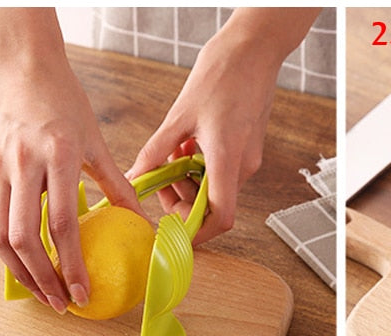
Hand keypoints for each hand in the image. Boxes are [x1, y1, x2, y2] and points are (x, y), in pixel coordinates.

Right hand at [0, 9, 140, 310]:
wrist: (18, 63)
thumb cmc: (62, 99)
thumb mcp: (95, 140)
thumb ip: (117, 183)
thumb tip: (141, 221)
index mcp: (59, 156)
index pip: (63, 224)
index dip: (72, 265)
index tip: (83, 294)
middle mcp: (22, 163)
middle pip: (27, 237)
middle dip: (45, 278)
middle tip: (64, 303)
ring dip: (19, 272)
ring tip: (42, 295)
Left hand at [126, 8, 320, 242]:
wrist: (255, 48)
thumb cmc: (222, 72)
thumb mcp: (179, 113)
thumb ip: (156, 151)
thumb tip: (135, 177)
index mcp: (227, 158)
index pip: (219, 217)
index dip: (196, 233)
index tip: (172, 230)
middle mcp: (243, 166)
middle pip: (213, 206)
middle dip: (184, 201)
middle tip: (161, 179)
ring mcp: (248, 160)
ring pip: (215, 189)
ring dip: (190, 182)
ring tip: (173, 154)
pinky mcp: (247, 150)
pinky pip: (221, 172)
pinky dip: (200, 168)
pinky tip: (188, 145)